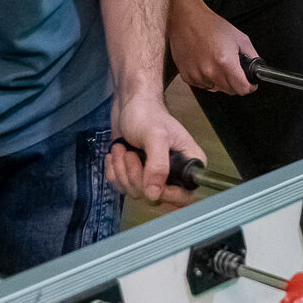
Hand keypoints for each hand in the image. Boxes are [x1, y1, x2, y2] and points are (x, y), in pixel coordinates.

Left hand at [108, 91, 205, 205]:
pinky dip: (114, 170)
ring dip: (122, 170)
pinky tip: (118, 153)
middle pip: (155, 197)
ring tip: (124, 149)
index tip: (149, 178)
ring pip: (135, 192)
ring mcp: (154, 175)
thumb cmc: (146, 113)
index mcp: (188, 163)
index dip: (165, 193)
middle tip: (132, 154)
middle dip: (135, 176)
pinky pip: (122, 187)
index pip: (184, 196)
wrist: (128, 104)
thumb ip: (158, 165)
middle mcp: (174, 172)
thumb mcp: (155, 136)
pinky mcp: (137, 175)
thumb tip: (155, 193)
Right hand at [167, 0, 257, 94]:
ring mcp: (197, 75)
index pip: (242, 89)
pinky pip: (203, 85)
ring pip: (216, 89)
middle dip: (235, 82)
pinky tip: (204, 63)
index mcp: (225, 62)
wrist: (187, 20)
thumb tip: (257, 70)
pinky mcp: (187, 76)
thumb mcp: (240, 38)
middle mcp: (210, 71)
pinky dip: (206, 78)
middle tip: (233, 68)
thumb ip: (252, 56)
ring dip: (219, 80)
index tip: (250, 83)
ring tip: (215, 62)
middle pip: (230, 90)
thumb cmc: (211, 26)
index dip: (249, 87)